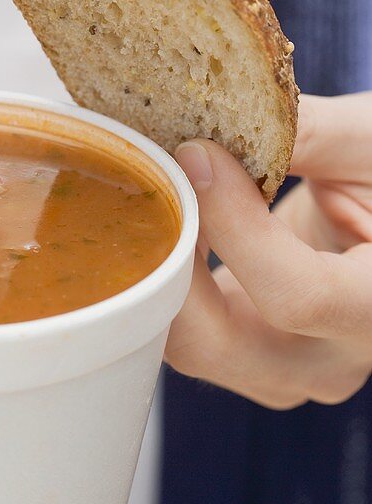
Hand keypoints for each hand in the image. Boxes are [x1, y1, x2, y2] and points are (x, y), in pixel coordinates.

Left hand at [166, 93, 371, 406]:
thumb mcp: (367, 140)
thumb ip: (303, 134)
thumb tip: (207, 130)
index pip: (294, 296)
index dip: (233, 226)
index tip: (197, 154)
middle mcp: (327, 366)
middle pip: (210, 342)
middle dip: (166, 256)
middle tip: (156, 175)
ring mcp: (276, 374)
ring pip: (179, 343)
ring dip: (153, 265)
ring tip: (161, 190)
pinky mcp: (237, 361)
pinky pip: (175, 331)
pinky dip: (156, 276)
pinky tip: (165, 219)